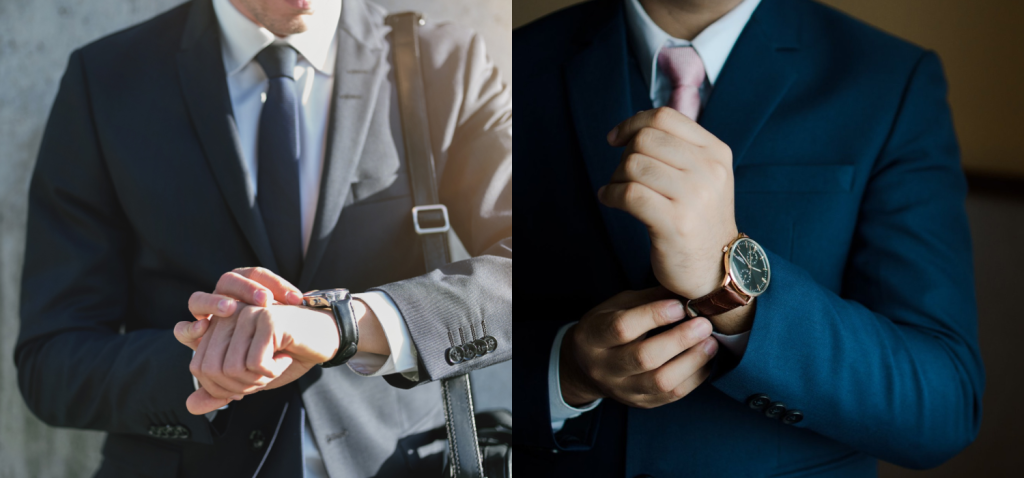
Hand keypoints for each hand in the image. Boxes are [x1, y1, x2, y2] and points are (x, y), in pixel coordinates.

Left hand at [178, 303, 341, 414]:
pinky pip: (255, 363)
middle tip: (262, 376)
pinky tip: (285, 357)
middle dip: (239, 385)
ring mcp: (246, 313)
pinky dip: (273, 371)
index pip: (198, 366)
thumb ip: (221, 390)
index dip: (220, 386)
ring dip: (258, 379)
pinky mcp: (267, 318)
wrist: (324, 338)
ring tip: (275, 365)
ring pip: (231, 368)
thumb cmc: (287, 354)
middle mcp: (227, 316)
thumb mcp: (250, 378)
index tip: (246, 382)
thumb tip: (191, 406)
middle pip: (211, 369)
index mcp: (218, 327)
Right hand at [559, 287, 717, 408]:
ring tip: (711, 343)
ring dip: (692, 361)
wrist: (587, 367)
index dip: (653, 316)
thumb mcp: (617, 306)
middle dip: (679, 340)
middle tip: (704, 325)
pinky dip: (695, 377)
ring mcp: (622, 389)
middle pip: (643, 358)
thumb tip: (684, 288)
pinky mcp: (641, 402)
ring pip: (661, 382)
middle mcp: (603, 367)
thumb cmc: (607, 328)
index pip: (621, 328)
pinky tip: (706, 360)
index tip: (679, 305)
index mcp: (592, 337)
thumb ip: (648, 299)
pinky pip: (672, 395)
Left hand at [599, 107, 738, 299]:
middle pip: (645, 139)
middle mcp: (709, 170)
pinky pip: (629, 194)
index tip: (616, 139)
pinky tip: (610, 200)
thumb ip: (678, 148)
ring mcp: (694, 197)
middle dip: (624, 155)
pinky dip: (611, 194)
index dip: (632, 123)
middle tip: (622, 176)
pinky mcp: (675, 223)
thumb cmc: (700, 220)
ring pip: (634, 165)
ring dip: (616, 177)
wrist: (718, 269)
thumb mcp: (704, 176)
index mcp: (716, 152)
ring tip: (618, 191)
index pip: (665, 117)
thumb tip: (636, 124)